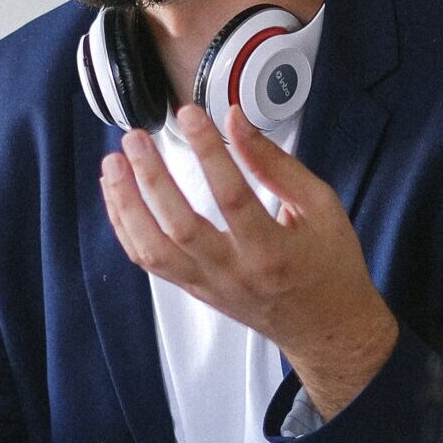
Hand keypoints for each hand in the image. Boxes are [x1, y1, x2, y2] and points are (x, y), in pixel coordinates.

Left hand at [102, 104, 399, 416]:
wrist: (325, 327)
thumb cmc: (329, 266)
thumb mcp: (320, 207)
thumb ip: (276, 164)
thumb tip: (236, 120)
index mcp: (273, 252)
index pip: (233, 197)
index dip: (208, 152)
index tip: (190, 115)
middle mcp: (235, 273)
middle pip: (181, 226)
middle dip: (152, 178)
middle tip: (136, 138)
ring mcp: (208, 285)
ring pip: (153, 249)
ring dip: (126, 204)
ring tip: (114, 163)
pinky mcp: (192, 289)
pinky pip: (148, 261)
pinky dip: (126, 227)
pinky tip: (118, 195)